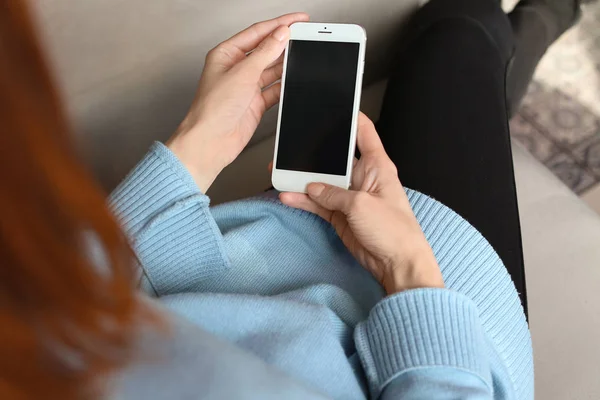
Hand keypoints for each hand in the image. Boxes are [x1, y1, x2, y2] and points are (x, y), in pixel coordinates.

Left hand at [167, 13, 309, 191]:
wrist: (210, 142)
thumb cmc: (212, 109)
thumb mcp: (242, 73)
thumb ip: (265, 53)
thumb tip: (281, 34)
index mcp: (226, 54)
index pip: (257, 32)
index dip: (279, 24)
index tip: (298, 19)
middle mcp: (236, 69)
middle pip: (266, 50)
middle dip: (284, 43)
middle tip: (304, 36)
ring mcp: (246, 87)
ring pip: (272, 70)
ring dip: (286, 64)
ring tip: (303, 56)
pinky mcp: (255, 103)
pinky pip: (275, 90)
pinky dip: (285, 85)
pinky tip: (293, 80)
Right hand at [280, 113, 443, 294]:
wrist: (396, 264)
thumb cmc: (393, 230)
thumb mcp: (361, 205)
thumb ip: (333, 193)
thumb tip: (312, 188)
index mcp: (376, 166)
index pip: (364, 133)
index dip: (350, 117)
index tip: (332, 105)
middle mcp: (362, 177)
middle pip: (334, 157)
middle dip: (313, 152)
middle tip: (291, 146)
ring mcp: (349, 197)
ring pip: (321, 182)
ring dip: (302, 180)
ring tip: (279, 173)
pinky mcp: (340, 215)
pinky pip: (318, 203)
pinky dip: (303, 201)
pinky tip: (288, 196)